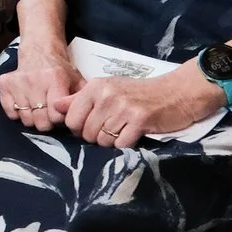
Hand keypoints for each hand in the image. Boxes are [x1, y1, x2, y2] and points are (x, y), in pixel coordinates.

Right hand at [0, 42, 79, 131]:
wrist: (39, 51)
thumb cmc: (59, 69)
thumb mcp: (76, 80)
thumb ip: (81, 98)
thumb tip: (84, 117)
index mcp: (55, 79)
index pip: (56, 116)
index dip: (60, 119)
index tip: (60, 114)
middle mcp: (35, 81)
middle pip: (40, 121)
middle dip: (47, 122)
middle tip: (49, 115)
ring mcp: (18, 83)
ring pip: (25, 119)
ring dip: (33, 119)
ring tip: (38, 110)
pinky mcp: (5, 83)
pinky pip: (10, 112)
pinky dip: (17, 114)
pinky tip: (25, 106)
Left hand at [58, 69, 224, 148]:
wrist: (177, 92)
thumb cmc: (140, 93)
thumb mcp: (108, 89)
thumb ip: (80, 99)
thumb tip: (55, 106)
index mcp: (95, 87)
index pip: (71, 118)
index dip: (78, 129)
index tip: (89, 127)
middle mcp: (106, 95)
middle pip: (85, 132)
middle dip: (94, 138)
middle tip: (110, 131)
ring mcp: (123, 107)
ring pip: (102, 140)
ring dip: (111, 142)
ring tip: (123, 131)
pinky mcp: (140, 120)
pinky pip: (121, 144)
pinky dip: (125, 145)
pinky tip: (133, 135)